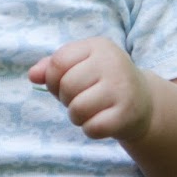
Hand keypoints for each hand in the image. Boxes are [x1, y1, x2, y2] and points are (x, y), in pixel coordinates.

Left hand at [28, 36, 153, 141]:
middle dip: (66, 99)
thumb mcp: (79, 66)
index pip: (58, 62)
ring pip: (77, 109)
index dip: (53, 79)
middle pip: (66, 86)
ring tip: (90, 111)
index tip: (64, 84)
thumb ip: (52, 67)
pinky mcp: (127, 114)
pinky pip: (92, 128)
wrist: (143, 102)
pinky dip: (90, 130)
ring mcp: (122, 89)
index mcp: (98, 46)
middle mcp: (113, 63)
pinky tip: (101, 122)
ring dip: (77, 116)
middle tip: (81, 99)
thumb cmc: (102, 82)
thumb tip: (33, 75)